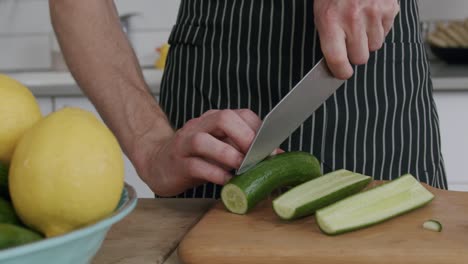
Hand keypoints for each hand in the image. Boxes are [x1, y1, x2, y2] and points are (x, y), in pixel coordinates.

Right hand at [135, 109, 261, 196]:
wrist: (158, 163)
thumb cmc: (195, 157)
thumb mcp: (220, 148)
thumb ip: (241, 148)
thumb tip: (275, 156)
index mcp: (214, 120)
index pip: (241, 114)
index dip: (260, 130)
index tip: (273, 150)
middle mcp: (199, 126)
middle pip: (223, 118)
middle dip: (244, 137)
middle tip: (256, 156)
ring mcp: (185, 144)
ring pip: (204, 140)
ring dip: (228, 155)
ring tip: (242, 168)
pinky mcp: (177, 163)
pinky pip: (195, 166)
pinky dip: (214, 174)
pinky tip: (227, 181)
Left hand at [314, 0, 399, 78]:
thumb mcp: (321, 12)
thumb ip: (328, 37)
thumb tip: (336, 61)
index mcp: (330, 21)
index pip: (337, 59)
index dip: (341, 71)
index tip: (342, 73)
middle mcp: (353, 19)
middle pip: (360, 58)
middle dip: (355, 54)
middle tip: (350, 42)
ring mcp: (374, 13)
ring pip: (375, 46)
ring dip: (368, 40)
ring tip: (360, 24)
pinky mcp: (390, 8)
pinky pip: (386, 32)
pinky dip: (379, 27)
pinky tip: (371, 15)